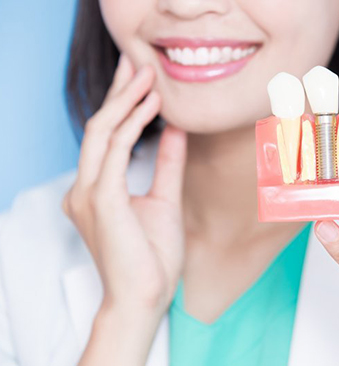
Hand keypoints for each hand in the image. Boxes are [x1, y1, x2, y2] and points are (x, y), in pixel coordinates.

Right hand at [63, 54, 186, 317]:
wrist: (145, 298)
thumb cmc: (152, 256)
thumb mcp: (164, 199)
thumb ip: (166, 163)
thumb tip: (175, 130)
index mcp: (96, 189)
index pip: (106, 136)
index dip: (121, 104)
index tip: (141, 80)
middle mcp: (84, 187)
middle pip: (99, 126)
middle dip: (118, 92)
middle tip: (138, 62)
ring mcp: (89, 193)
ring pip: (102, 131)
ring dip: (126, 100)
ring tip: (148, 75)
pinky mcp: (101, 199)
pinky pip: (114, 150)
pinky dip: (132, 124)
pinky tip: (153, 105)